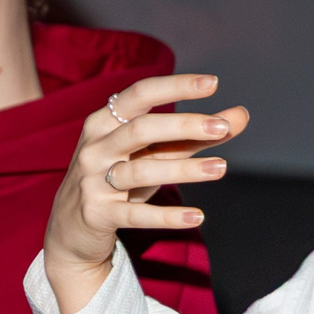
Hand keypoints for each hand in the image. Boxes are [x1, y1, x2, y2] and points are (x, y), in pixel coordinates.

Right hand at [45, 74, 246, 313]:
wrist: (71, 229)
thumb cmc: (120, 180)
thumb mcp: (154, 154)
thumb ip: (195, 135)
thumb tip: (241, 115)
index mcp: (105, 122)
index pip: (140, 95)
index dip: (175, 87)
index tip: (213, 83)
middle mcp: (95, 147)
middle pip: (141, 129)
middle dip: (183, 125)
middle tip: (223, 127)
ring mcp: (92, 181)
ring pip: (140, 171)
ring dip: (184, 169)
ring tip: (222, 168)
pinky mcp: (97, 215)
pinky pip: (135, 215)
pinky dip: (167, 216)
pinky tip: (197, 216)